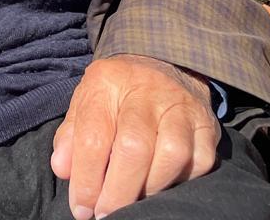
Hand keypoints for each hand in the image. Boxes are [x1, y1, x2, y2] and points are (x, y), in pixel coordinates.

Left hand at [51, 54, 218, 219]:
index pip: (93, 135)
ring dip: (150, 188)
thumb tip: (62, 170)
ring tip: (135, 202)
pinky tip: (162, 186)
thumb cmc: (116, 95)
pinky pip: (200, 162)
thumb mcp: (85, 103)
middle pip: (134, 146)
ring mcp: (181, 106)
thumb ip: (70, 137)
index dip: (86, 178)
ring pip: (172, 154)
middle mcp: (146, 90)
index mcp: (107, 82)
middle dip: (118, 190)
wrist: (163, 65)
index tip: (82, 207)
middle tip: (106, 214)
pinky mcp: (207, 125)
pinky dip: (181, 182)